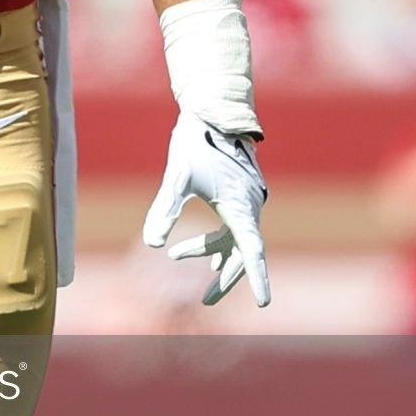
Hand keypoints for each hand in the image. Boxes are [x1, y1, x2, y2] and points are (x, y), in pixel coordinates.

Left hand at [142, 112, 269, 307]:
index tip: (263, 303)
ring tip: (177, 259)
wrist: (211, 112)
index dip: (257, 278)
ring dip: (212, 256)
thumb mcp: (177, 176)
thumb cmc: (195, 142)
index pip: (252, 251)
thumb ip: (165, 208)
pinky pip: (229, 228)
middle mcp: (250, 207)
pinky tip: (186, 251)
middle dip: (228, 279)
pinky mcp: (238, 196)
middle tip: (207, 303)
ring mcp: (247, 202)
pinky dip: (211, 241)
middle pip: (243, 253)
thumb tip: (152, 244)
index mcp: (241, 206)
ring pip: (234, 241)